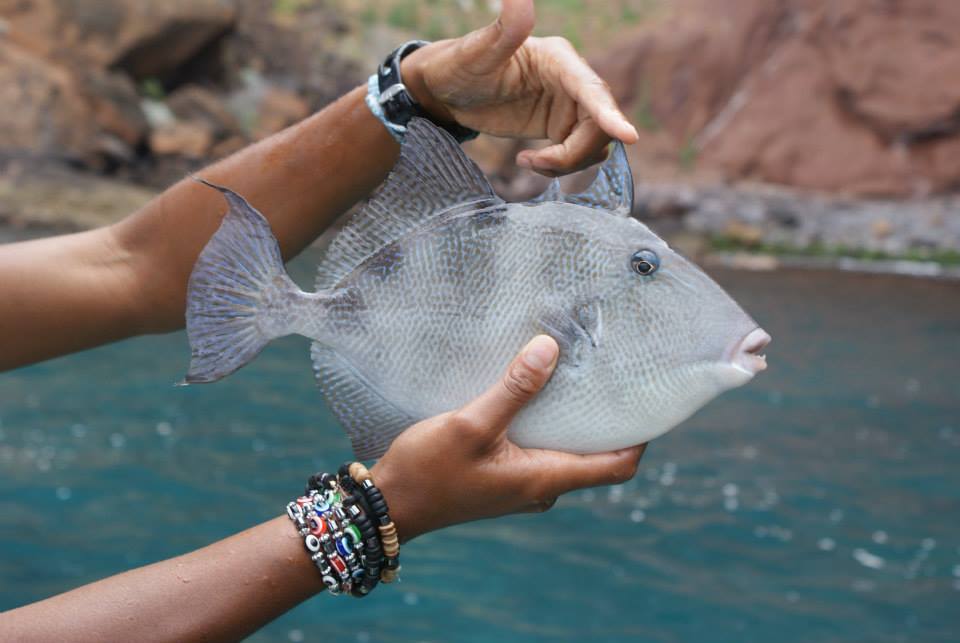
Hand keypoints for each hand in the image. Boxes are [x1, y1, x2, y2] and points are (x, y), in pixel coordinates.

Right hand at [371, 335, 645, 541]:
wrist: (389, 506)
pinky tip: (533, 395)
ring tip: (574, 375)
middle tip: (611, 373)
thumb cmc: (429, 471)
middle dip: (608, 418)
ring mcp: (522, 486)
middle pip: (596, 456)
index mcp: (545, 479)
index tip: (650, 399)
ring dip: (573, 419)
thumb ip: (513, 390)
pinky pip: (540, 450)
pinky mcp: (503, 479)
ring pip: (566, 451)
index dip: (641, 436)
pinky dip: (546, 424)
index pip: (617, 466)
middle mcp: (542, 487)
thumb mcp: (471, 424)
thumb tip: (550, 349)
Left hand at [401, 0, 638, 176]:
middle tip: (534, 163)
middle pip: (599, 124)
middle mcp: (571, 80)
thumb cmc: (459, 65)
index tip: (629, 137)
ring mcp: (569, 104)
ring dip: (568, 163)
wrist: (448, 90)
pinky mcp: (561, 126)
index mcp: (558, 59)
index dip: (610, 115)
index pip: (591, 89)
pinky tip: (529, 162)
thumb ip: (504, 29)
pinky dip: (560, 166)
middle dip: (575, 152)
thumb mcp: (477, 52)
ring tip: (529, 163)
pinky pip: (578, 154)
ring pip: (594, 144)